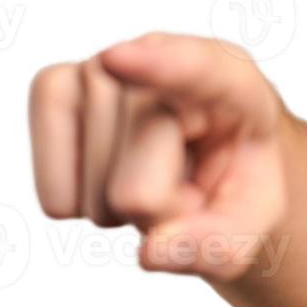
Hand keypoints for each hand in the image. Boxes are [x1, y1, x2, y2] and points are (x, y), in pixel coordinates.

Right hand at [27, 32, 287, 281]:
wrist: (204, 154)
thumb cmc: (232, 177)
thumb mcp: (253, 219)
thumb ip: (222, 243)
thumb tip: (153, 252)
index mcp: (233, 81)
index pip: (198, 70)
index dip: (160, 67)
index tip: (117, 61)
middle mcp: (162, 54)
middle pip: (137, 187)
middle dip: (161, 213)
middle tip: (186, 186)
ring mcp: (101, 66)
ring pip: (95, 194)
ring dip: (123, 211)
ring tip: (151, 173)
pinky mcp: (53, 86)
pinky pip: (55, 195)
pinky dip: (79, 207)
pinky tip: (108, 174)